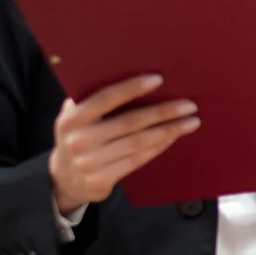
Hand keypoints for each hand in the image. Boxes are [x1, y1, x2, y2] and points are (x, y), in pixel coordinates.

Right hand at [49, 74, 199, 214]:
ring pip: (138, 143)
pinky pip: (137, 160)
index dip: (132, 88)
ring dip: (168, 131)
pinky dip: (158, 147)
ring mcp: (90, 162)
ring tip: (191, 121)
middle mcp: (80, 139)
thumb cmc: (79, 138)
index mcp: (73, 118)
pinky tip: (173, 138)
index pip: (106, 98)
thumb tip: (129, 74)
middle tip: (189, 105)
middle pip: (130, 122)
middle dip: (163, 112)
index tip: (159, 79)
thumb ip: (93, 101)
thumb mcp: (75, 119)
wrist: (64, 180)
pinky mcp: (102, 180)